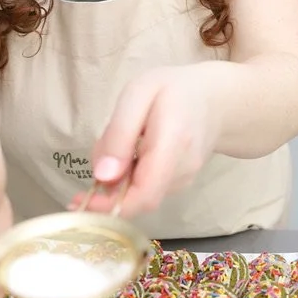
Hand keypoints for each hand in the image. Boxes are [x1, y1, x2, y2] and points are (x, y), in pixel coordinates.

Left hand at [70, 66, 222, 218]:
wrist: (215, 100)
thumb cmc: (173, 90)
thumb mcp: (138, 94)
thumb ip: (119, 134)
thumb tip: (102, 177)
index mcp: (172, 145)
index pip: (144, 195)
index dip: (111, 207)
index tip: (82, 201)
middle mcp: (182, 171)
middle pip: (136, 198)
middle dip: (109, 183)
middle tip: (105, 144)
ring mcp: (184, 181)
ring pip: (139, 193)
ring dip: (119, 175)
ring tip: (125, 137)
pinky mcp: (180, 184)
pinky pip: (147, 187)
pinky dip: (131, 174)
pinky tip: (136, 147)